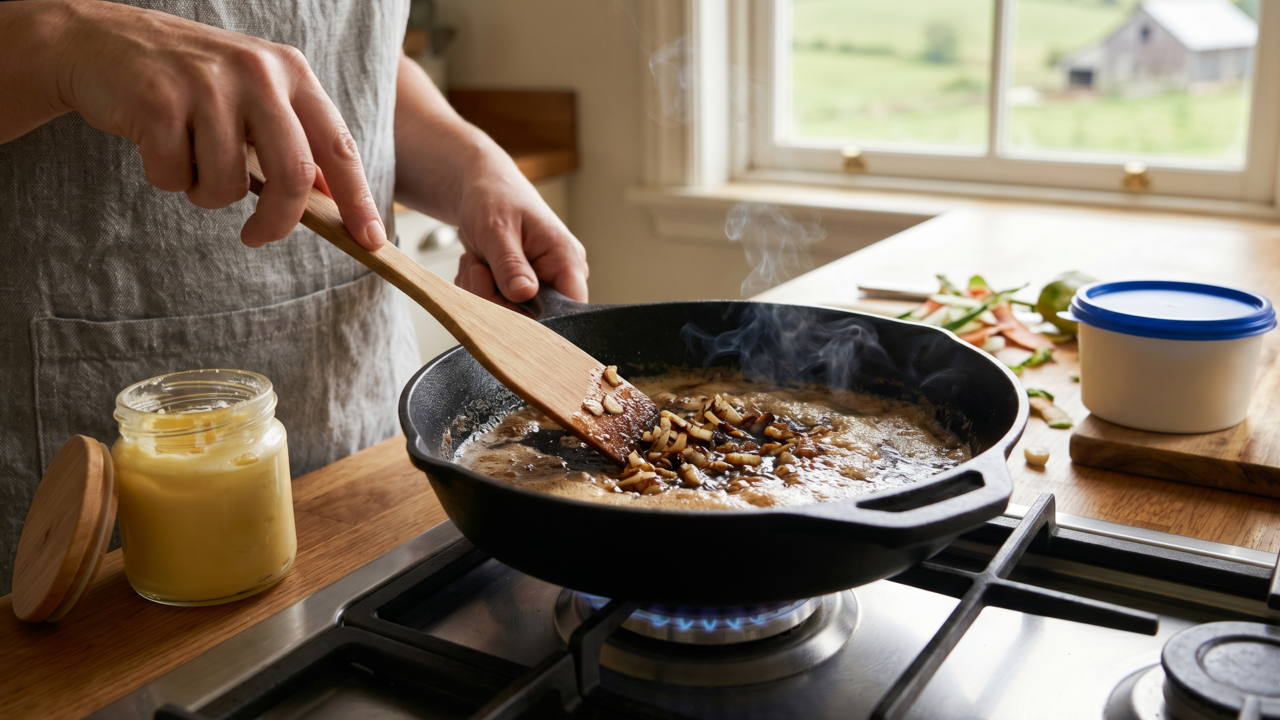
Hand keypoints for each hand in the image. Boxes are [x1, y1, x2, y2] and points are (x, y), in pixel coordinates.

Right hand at [50, 0, 384, 248]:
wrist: (96, 42)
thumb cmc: (187, 82)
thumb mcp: (253, 96)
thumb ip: (294, 139)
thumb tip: (334, 201)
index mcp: (291, 71)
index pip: (339, 146)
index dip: (358, 199)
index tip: (372, 241)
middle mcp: (257, 72)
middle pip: (294, 176)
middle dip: (278, 221)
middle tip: (257, 237)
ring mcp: (208, 84)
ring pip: (229, 185)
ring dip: (206, 191)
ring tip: (188, 157)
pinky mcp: (158, 102)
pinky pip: (175, 177)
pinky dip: (166, 176)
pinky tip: (155, 142)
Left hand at [393, 56, 587, 304]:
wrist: (477, 187)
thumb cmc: (494, 196)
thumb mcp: (497, 228)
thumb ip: (511, 264)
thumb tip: (523, 295)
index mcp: (566, 258)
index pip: (572, 307)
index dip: (540, 318)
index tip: (505, 301)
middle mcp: (557, 275)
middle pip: (534, 318)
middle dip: (496, 299)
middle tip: (478, 270)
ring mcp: (538, 284)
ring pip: (509, 315)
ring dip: (481, 293)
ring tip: (477, 260)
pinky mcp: (519, 289)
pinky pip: (495, 307)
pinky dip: (477, 291)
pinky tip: (476, 266)